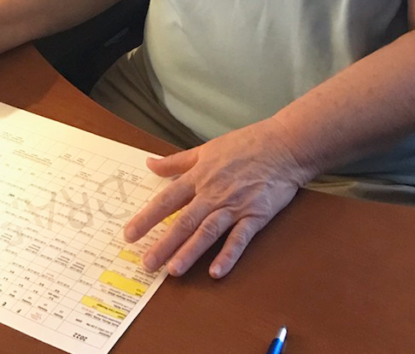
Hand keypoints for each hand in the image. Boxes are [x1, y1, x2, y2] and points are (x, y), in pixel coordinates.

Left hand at [123, 119, 311, 278]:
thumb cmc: (247, 144)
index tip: (129, 234)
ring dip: (190, 250)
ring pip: (208, 230)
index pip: (168, 199)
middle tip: (147, 264)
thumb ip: (177, 161)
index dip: (148, 217)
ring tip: (174, 270)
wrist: (284, 145)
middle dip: (164, 242)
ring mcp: (235, 204)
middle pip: (185, 220)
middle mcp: (213, 192)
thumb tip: (150, 163)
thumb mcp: (207, 148)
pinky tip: (216, 270)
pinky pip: (240, 237)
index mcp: (200, 175)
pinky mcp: (255, 214)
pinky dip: (228, 254)